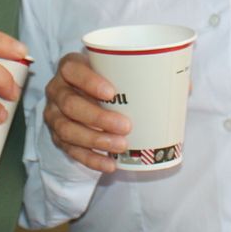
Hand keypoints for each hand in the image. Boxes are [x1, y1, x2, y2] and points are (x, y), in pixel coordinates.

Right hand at [42, 52, 130, 173]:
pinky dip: (91, 159)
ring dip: (95, 139)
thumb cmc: (106, 79)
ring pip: (67, 129)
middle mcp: (57, 90)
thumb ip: (135, 74)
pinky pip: (70, 150)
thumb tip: (176, 88)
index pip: (72, 70)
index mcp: (69, 67)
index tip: (112, 93)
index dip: (89, 81)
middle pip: (70, 104)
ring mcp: (54, 114)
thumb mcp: (114, 70)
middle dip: (98, 117)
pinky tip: (110, 164)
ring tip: (120, 145)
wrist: (86, 94)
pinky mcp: (57, 136)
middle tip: (125, 125)